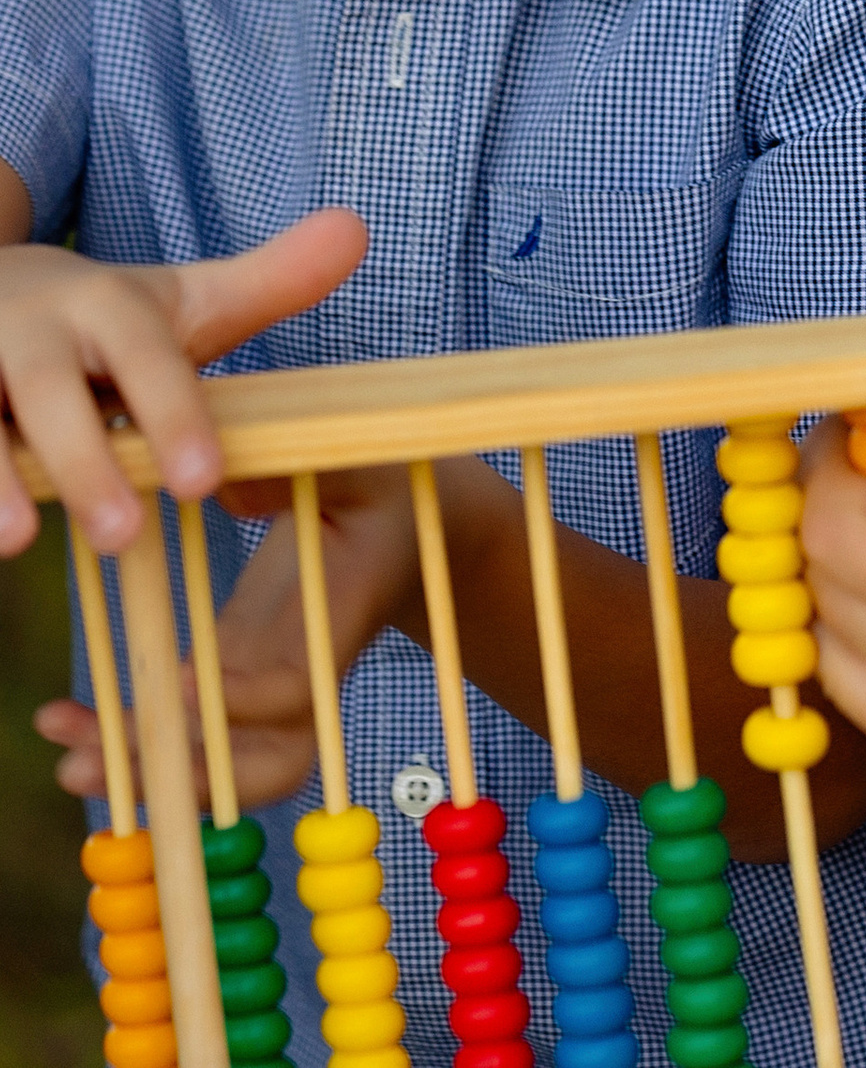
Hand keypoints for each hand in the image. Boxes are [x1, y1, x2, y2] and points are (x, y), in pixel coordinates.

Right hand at [0, 207, 367, 555]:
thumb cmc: (102, 322)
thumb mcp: (180, 301)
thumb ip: (268, 283)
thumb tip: (359, 229)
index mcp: (101, 305)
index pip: (146, 358)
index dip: (175, 416)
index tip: (206, 482)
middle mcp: (25, 329)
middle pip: (50, 394)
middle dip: (87, 462)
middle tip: (129, 536)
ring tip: (17, 543)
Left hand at [36, 459, 418, 809]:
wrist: (414, 529)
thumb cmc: (391, 490)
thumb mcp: (364, 469)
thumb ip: (305, 474)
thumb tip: (228, 487)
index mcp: (344, 626)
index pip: (297, 688)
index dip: (243, 700)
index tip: (182, 685)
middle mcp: (309, 677)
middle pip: (264, 767)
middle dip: (190, 782)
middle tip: (113, 764)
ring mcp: (268, 688)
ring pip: (212, 765)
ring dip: (139, 772)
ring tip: (68, 757)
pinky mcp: (232, 677)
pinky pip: (180, 730)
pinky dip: (122, 737)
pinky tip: (65, 718)